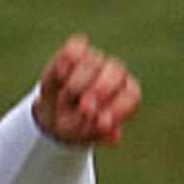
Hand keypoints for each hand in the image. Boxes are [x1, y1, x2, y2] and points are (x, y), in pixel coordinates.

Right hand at [32, 33, 141, 147]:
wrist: (52, 115)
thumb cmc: (75, 125)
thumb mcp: (84, 134)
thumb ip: (100, 132)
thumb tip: (116, 135)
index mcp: (124, 96)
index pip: (131, 95)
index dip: (118, 108)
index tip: (102, 124)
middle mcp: (114, 74)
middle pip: (116, 71)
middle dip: (101, 89)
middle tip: (85, 109)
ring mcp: (95, 60)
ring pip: (92, 62)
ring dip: (76, 84)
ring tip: (63, 102)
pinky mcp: (75, 51)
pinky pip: (74, 48)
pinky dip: (67, 60)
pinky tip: (61, 74)